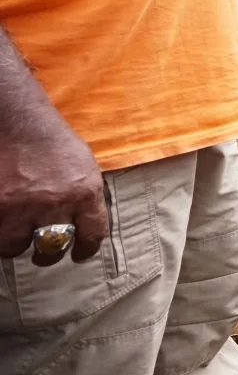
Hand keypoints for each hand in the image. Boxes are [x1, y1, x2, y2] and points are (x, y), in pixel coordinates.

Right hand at [0, 128, 106, 265]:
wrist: (17, 120)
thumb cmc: (52, 141)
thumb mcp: (84, 167)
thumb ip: (85, 198)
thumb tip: (83, 227)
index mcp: (85, 192)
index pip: (92, 235)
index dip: (85, 249)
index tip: (79, 255)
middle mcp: (54, 203)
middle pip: (52, 248)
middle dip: (48, 254)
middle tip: (43, 252)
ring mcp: (19, 206)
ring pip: (15, 246)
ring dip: (15, 241)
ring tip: (16, 229)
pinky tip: (3, 219)